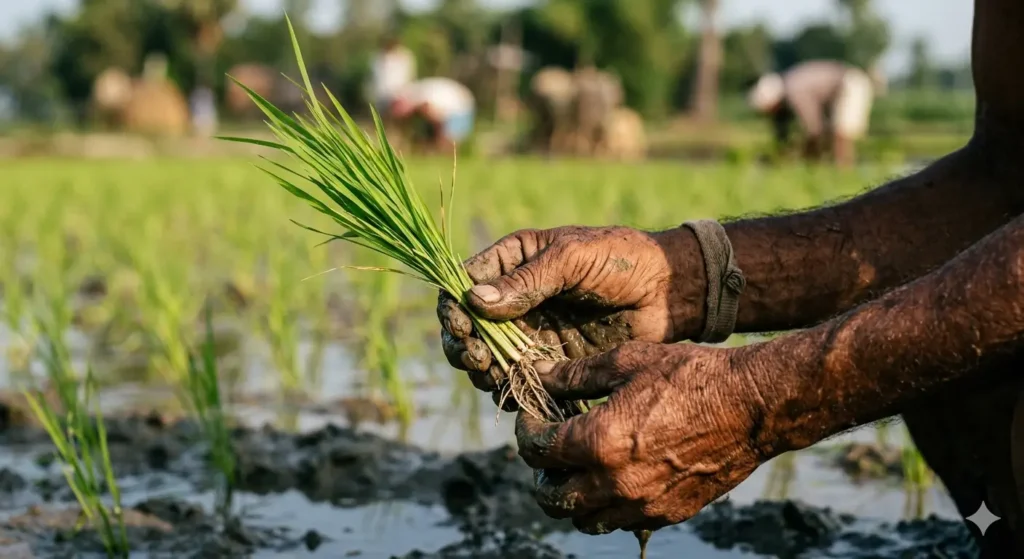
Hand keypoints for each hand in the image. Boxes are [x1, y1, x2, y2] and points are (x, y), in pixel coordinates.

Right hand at [437, 226, 704, 400]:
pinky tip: (516, 396)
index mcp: (512, 262)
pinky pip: (519, 381)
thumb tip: (474, 300)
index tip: (463, 327)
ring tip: (497, 377)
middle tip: (479, 359)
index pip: (463, 285)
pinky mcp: (551, 362)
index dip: (454, 309)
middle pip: (468, 329)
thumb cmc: (621, 259)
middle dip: (464, 347)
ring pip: (488, 360)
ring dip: (484, 373)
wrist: (668, 292)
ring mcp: (531, 333)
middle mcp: (514, 300)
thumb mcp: (573, 259)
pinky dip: (511, 391)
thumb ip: (527, 281)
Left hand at [515, 341, 768, 533]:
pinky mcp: (667, 513)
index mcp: (600, 442)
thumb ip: (576, 375)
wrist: (753, 406)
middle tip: (548, 451)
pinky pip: (622, 524)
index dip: (528, 430)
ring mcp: (643, 505)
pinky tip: (614, 478)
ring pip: (585, 520)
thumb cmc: (691, 375)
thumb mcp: (627, 361)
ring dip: (571, 498)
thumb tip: (539, 378)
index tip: (533, 417)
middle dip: (541, 474)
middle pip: (553, 498)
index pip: (539, 449)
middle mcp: (616, 483)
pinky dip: (607, 507)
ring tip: (577, 469)